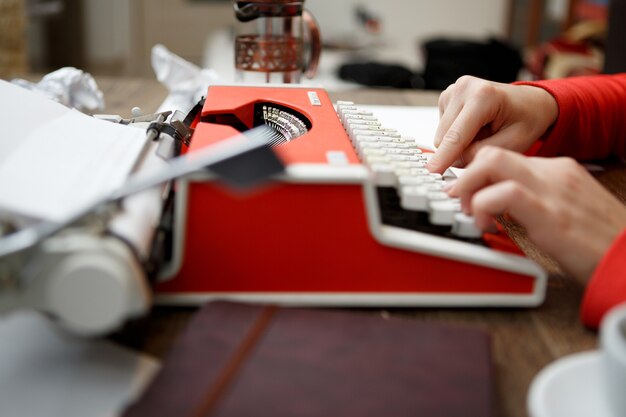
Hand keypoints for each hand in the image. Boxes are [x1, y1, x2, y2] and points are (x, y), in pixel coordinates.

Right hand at [427, 76, 558, 173]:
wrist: (529, 101)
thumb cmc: (527, 119)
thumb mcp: (516, 142)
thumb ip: (484, 153)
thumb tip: (454, 160)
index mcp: (483, 96)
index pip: (456, 135)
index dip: (444, 157)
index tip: (433, 173)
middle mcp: (463, 88)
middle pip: (445, 138)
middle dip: (460, 152)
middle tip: (486, 146)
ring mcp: (453, 90)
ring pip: (441, 136)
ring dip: (459, 144)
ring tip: (483, 134)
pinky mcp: (446, 97)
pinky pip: (443, 130)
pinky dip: (457, 135)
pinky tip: (475, 128)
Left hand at [447, 146, 625, 282]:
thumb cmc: (600, 243)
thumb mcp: (566, 212)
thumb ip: (535, 203)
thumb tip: (498, 207)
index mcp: (559, 171)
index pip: (505, 157)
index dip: (476, 174)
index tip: (465, 193)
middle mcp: (555, 173)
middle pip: (493, 153)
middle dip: (465, 174)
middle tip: (459, 200)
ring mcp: (553, 190)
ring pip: (492, 162)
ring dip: (468, 186)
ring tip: (471, 212)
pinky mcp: (551, 214)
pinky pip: (504, 193)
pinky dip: (483, 205)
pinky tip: (486, 224)